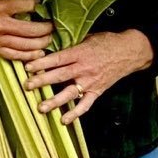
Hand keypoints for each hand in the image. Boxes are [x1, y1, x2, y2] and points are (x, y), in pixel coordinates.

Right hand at [0, 0, 53, 60]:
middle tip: (53, 24)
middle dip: (47, 27)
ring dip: (42, 42)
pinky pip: (15, 55)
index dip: (39, 4)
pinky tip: (39, 53)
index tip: (44, 3)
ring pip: (27, 44)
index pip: (27, 4)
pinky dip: (29, 55)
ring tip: (50, 38)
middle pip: (32, 29)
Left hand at [23, 30, 154, 123]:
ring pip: (69, 93)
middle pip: (59, 76)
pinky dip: (75, 114)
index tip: (27, 67)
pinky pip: (85, 105)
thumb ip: (71, 44)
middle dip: (41, 81)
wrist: (130, 52)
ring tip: (41, 107)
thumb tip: (52, 44)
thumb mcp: (88, 37)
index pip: (57, 59)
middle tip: (27, 86)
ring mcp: (90, 82)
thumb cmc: (107, 42)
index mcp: (80, 53)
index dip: (42, 63)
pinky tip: (64, 120)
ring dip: (54, 101)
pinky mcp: (97, 92)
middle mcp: (83, 68)